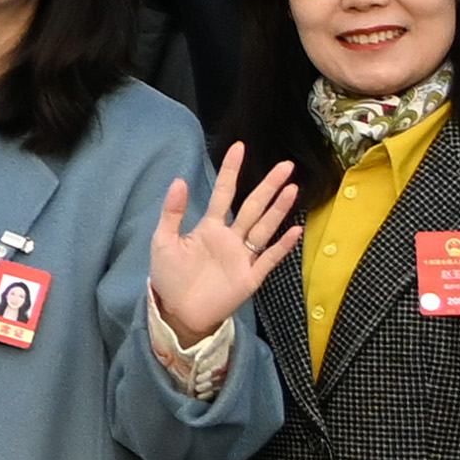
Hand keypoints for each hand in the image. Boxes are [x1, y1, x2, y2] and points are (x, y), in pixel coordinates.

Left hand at [150, 153, 315, 351]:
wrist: (178, 311)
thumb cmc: (170, 276)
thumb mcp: (164, 241)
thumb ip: (172, 213)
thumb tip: (179, 180)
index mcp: (210, 227)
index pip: (224, 193)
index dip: (231, 172)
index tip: (238, 148)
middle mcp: (231, 238)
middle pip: (253, 206)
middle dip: (268, 186)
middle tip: (286, 165)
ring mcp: (243, 256)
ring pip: (264, 227)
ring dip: (278, 209)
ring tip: (292, 188)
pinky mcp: (250, 276)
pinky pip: (268, 258)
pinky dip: (282, 245)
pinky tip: (295, 230)